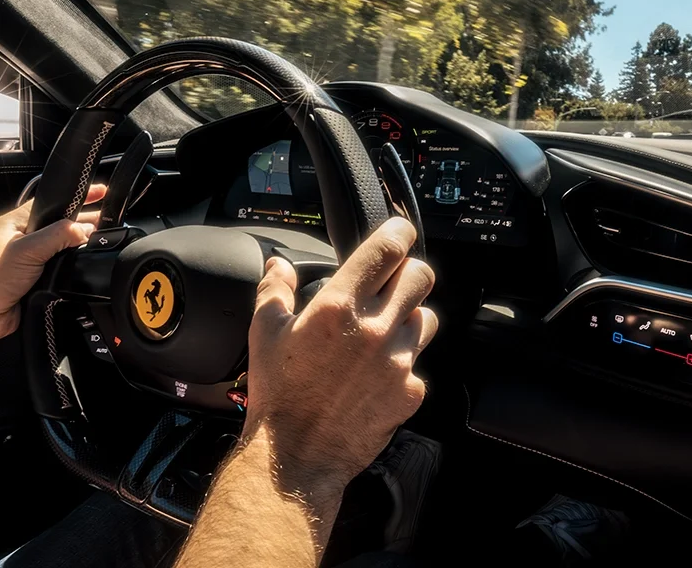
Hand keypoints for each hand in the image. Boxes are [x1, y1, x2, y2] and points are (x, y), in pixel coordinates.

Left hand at [0, 184, 107, 346]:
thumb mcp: (25, 250)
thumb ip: (57, 236)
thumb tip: (84, 230)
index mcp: (16, 223)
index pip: (54, 203)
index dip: (78, 197)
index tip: (100, 193)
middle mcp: (22, 240)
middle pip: (60, 226)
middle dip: (83, 223)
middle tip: (105, 224)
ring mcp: (28, 261)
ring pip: (61, 249)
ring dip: (77, 249)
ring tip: (98, 244)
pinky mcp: (34, 281)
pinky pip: (60, 270)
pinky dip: (71, 270)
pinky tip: (81, 270)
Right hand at [245, 217, 438, 494]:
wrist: (295, 458)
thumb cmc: (277, 397)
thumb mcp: (264, 334)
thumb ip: (275, 290)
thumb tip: (279, 266)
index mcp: (339, 306)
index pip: (389, 248)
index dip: (398, 233)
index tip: (396, 233)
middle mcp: (375, 329)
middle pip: (421, 275)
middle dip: (407, 273)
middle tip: (390, 283)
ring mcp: (397, 361)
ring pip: (426, 317)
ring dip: (409, 316)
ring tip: (383, 330)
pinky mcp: (410, 391)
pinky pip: (418, 363)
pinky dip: (403, 363)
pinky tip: (377, 373)